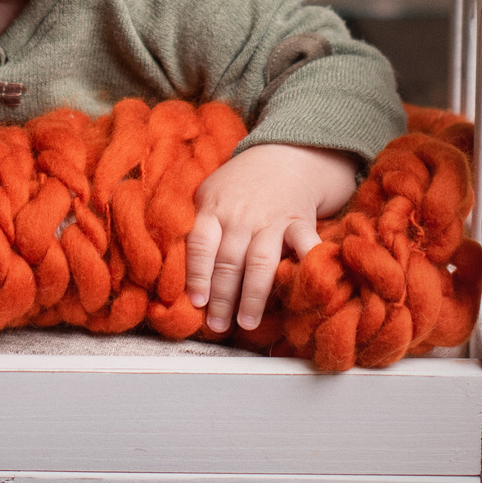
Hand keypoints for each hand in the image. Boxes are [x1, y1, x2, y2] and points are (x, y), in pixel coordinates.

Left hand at [184, 142, 360, 333]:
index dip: (197, 275)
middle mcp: (241, 216)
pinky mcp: (300, 221)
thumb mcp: (210, 195)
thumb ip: (198, 226)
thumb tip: (174, 269)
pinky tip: (305, 286)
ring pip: (260, 262)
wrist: (283, 156)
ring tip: (246, 323)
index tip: (196, 302)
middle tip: (218, 326)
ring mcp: (271, 219)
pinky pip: (305, 244)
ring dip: (253, 295)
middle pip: (229, 261)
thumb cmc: (239, 186)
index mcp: (214, 208)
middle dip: (222, 297)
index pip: (201, 245)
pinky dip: (307, 263)